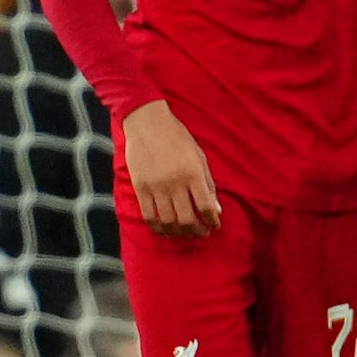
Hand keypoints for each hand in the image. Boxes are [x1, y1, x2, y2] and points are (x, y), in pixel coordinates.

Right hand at [118, 96, 221, 234]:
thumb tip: (216, 210)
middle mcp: (175, 183)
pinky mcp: (140, 189)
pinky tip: (165, 230)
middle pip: (187, 219)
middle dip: (197, 231)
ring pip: (168, 221)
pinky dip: (158, 228)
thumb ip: (208, 183)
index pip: (206, 206)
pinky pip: (149, 216)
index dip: (212, 221)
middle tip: (201, 233)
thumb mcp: (199, 156)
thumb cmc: (177, 137)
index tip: (215, 225)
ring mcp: (156, 187)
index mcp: (193, 173)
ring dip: (179, 233)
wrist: (147, 123)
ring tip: (185, 233)